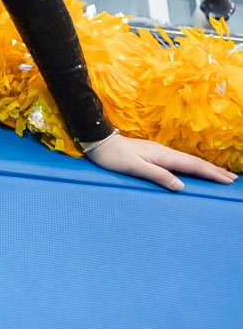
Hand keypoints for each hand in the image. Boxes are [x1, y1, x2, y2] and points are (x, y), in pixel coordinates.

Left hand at [84, 134, 237, 190]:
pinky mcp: (153, 153)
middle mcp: (164, 152)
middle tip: (232, 178)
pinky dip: (193, 165)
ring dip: (206, 167)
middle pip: (194, 162)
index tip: (228, 180)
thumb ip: (158, 176)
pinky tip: (193, 169)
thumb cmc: (114, 157)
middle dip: (214, 170)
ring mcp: (159, 152)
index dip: (211, 173)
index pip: (193, 166)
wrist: (99, 142)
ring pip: (188, 160)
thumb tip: (181, 186)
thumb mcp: (135, 168)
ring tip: (219, 174)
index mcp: (162, 156)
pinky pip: (180, 160)